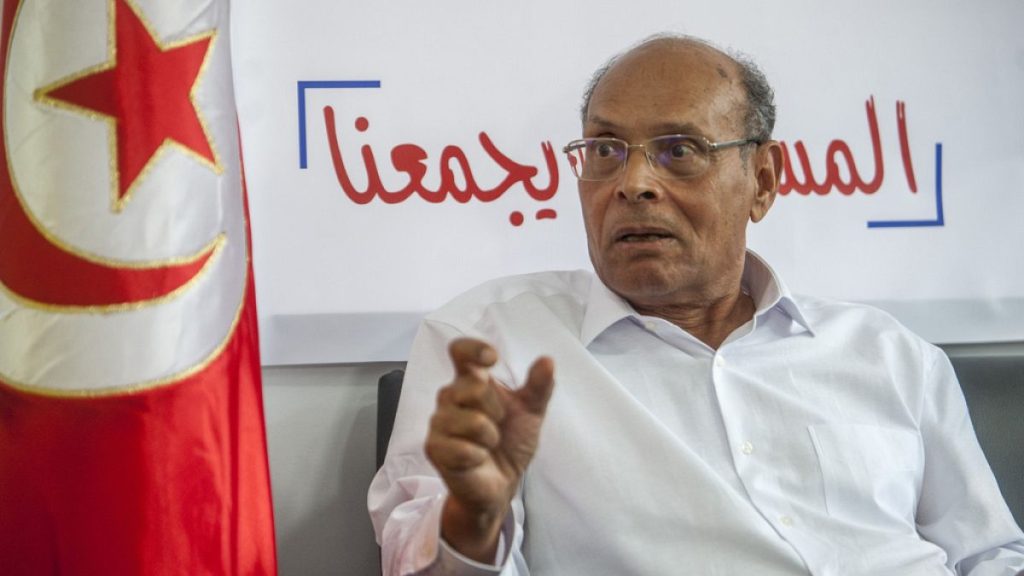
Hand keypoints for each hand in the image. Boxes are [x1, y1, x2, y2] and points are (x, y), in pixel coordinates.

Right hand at [425, 338, 554, 562]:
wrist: (500, 483)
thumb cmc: (510, 443)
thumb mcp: (531, 412)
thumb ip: (539, 387)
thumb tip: (547, 361)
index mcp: (470, 380)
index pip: (461, 351)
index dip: (473, 349)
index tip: (492, 359)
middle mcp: (450, 396)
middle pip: (473, 387)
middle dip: (496, 410)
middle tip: (497, 425)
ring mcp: (439, 422)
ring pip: (472, 421)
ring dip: (490, 437)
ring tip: (487, 444)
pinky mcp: (434, 448)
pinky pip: (463, 448)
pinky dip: (478, 456)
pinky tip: (476, 459)